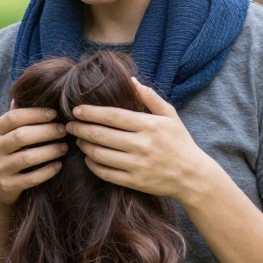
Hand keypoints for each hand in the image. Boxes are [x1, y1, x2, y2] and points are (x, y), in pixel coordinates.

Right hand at [0, 102, 66, 206]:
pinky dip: (48, 171)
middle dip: (47, 131)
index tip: (55, 113)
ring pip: (28, 158)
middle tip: (64, 130)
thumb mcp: (5, 133)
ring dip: (50, 151)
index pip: (14, 117)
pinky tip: (58, 165)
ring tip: (64, 147)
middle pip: (22, 136)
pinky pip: (32, 178)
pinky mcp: (8, 185)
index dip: (36, 114)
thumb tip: (27, 91)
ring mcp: (0, 168)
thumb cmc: (6, 153)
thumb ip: (16, 115)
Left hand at [66, 76, 213, 200]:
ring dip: (83, 146)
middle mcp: (142, 145)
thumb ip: (150, 97)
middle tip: (69, 125)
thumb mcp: (170, 116)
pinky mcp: (134, 181)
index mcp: (148, 125)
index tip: (76, 110)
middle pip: (100, 135)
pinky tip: (89, 157)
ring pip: (99, 154)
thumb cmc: (179, 142)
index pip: (111, 116)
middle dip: (79, 128)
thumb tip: (131, 81)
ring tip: (78, 139)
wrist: (193, 176)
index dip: (90, 112)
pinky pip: (105, 173)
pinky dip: (92, 164)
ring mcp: (137, 165)